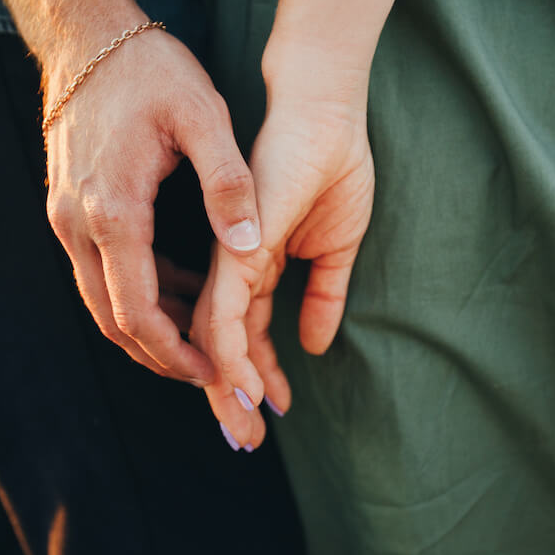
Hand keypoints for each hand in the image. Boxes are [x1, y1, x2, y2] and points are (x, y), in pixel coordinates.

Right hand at [44, 26, 261, 385]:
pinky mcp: (68, 205)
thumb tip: (249, 244)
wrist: (85, 34)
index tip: (213, 369)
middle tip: (209, 368)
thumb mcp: (203, 115)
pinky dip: (135, 290)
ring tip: (203, 331)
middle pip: (112, 319)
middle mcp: (78, 224)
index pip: (137, 312)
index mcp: (113, 211)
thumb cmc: (148, 70)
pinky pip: (99, 269)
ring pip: (101, 299)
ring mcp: (65, 216)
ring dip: (147, 324)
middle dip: (160, 353)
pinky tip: (178, 284)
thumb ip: (228, 182)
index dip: (175, 351)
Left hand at [190, 47, 375, 448]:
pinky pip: (222, 309)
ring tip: (245, 430)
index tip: (274, 411)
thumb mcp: (339, 248)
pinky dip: (227, 353)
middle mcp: (235, 267)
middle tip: (247, 442)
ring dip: (228, 389)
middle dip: (235, 397)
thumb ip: (325, 295)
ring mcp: (230, 257)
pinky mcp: (234, 246)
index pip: (249, 335)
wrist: (326, 112)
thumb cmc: (333, 166)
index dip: (260, 376)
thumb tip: (316, 344)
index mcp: (256, 266)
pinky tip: (240, 387)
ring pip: (215, 338)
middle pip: (225, 346)